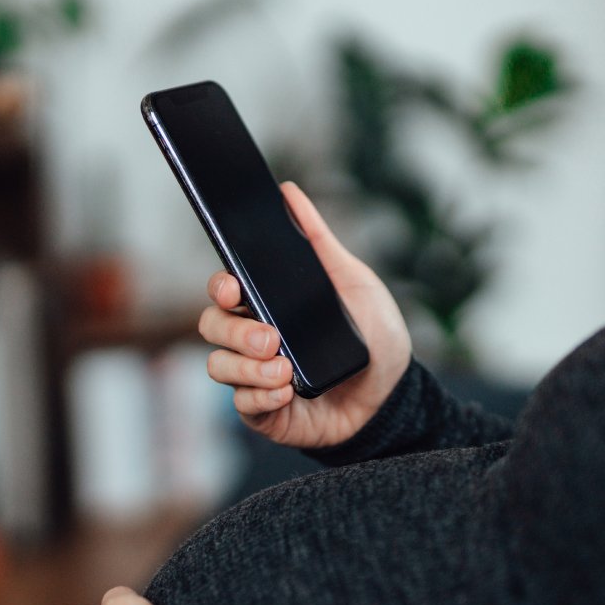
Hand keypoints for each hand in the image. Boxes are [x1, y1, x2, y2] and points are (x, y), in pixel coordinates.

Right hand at [199, 181, 411, 449]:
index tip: (234, 289)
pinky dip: (262, 396)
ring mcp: (255, 375)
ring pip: (218, 366)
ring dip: (249, 368)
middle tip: (272, 338)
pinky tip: (287, 392)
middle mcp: (253, 338)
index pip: (224, 290)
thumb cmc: (373, 335)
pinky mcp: (265, 411)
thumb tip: (289, 193)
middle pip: (211, 326)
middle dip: (236, 332)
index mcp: (269, 304)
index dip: (220, 287)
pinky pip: (242, 404)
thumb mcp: (352, 281)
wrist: (393, 396)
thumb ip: (318, 240)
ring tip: (285, 370)